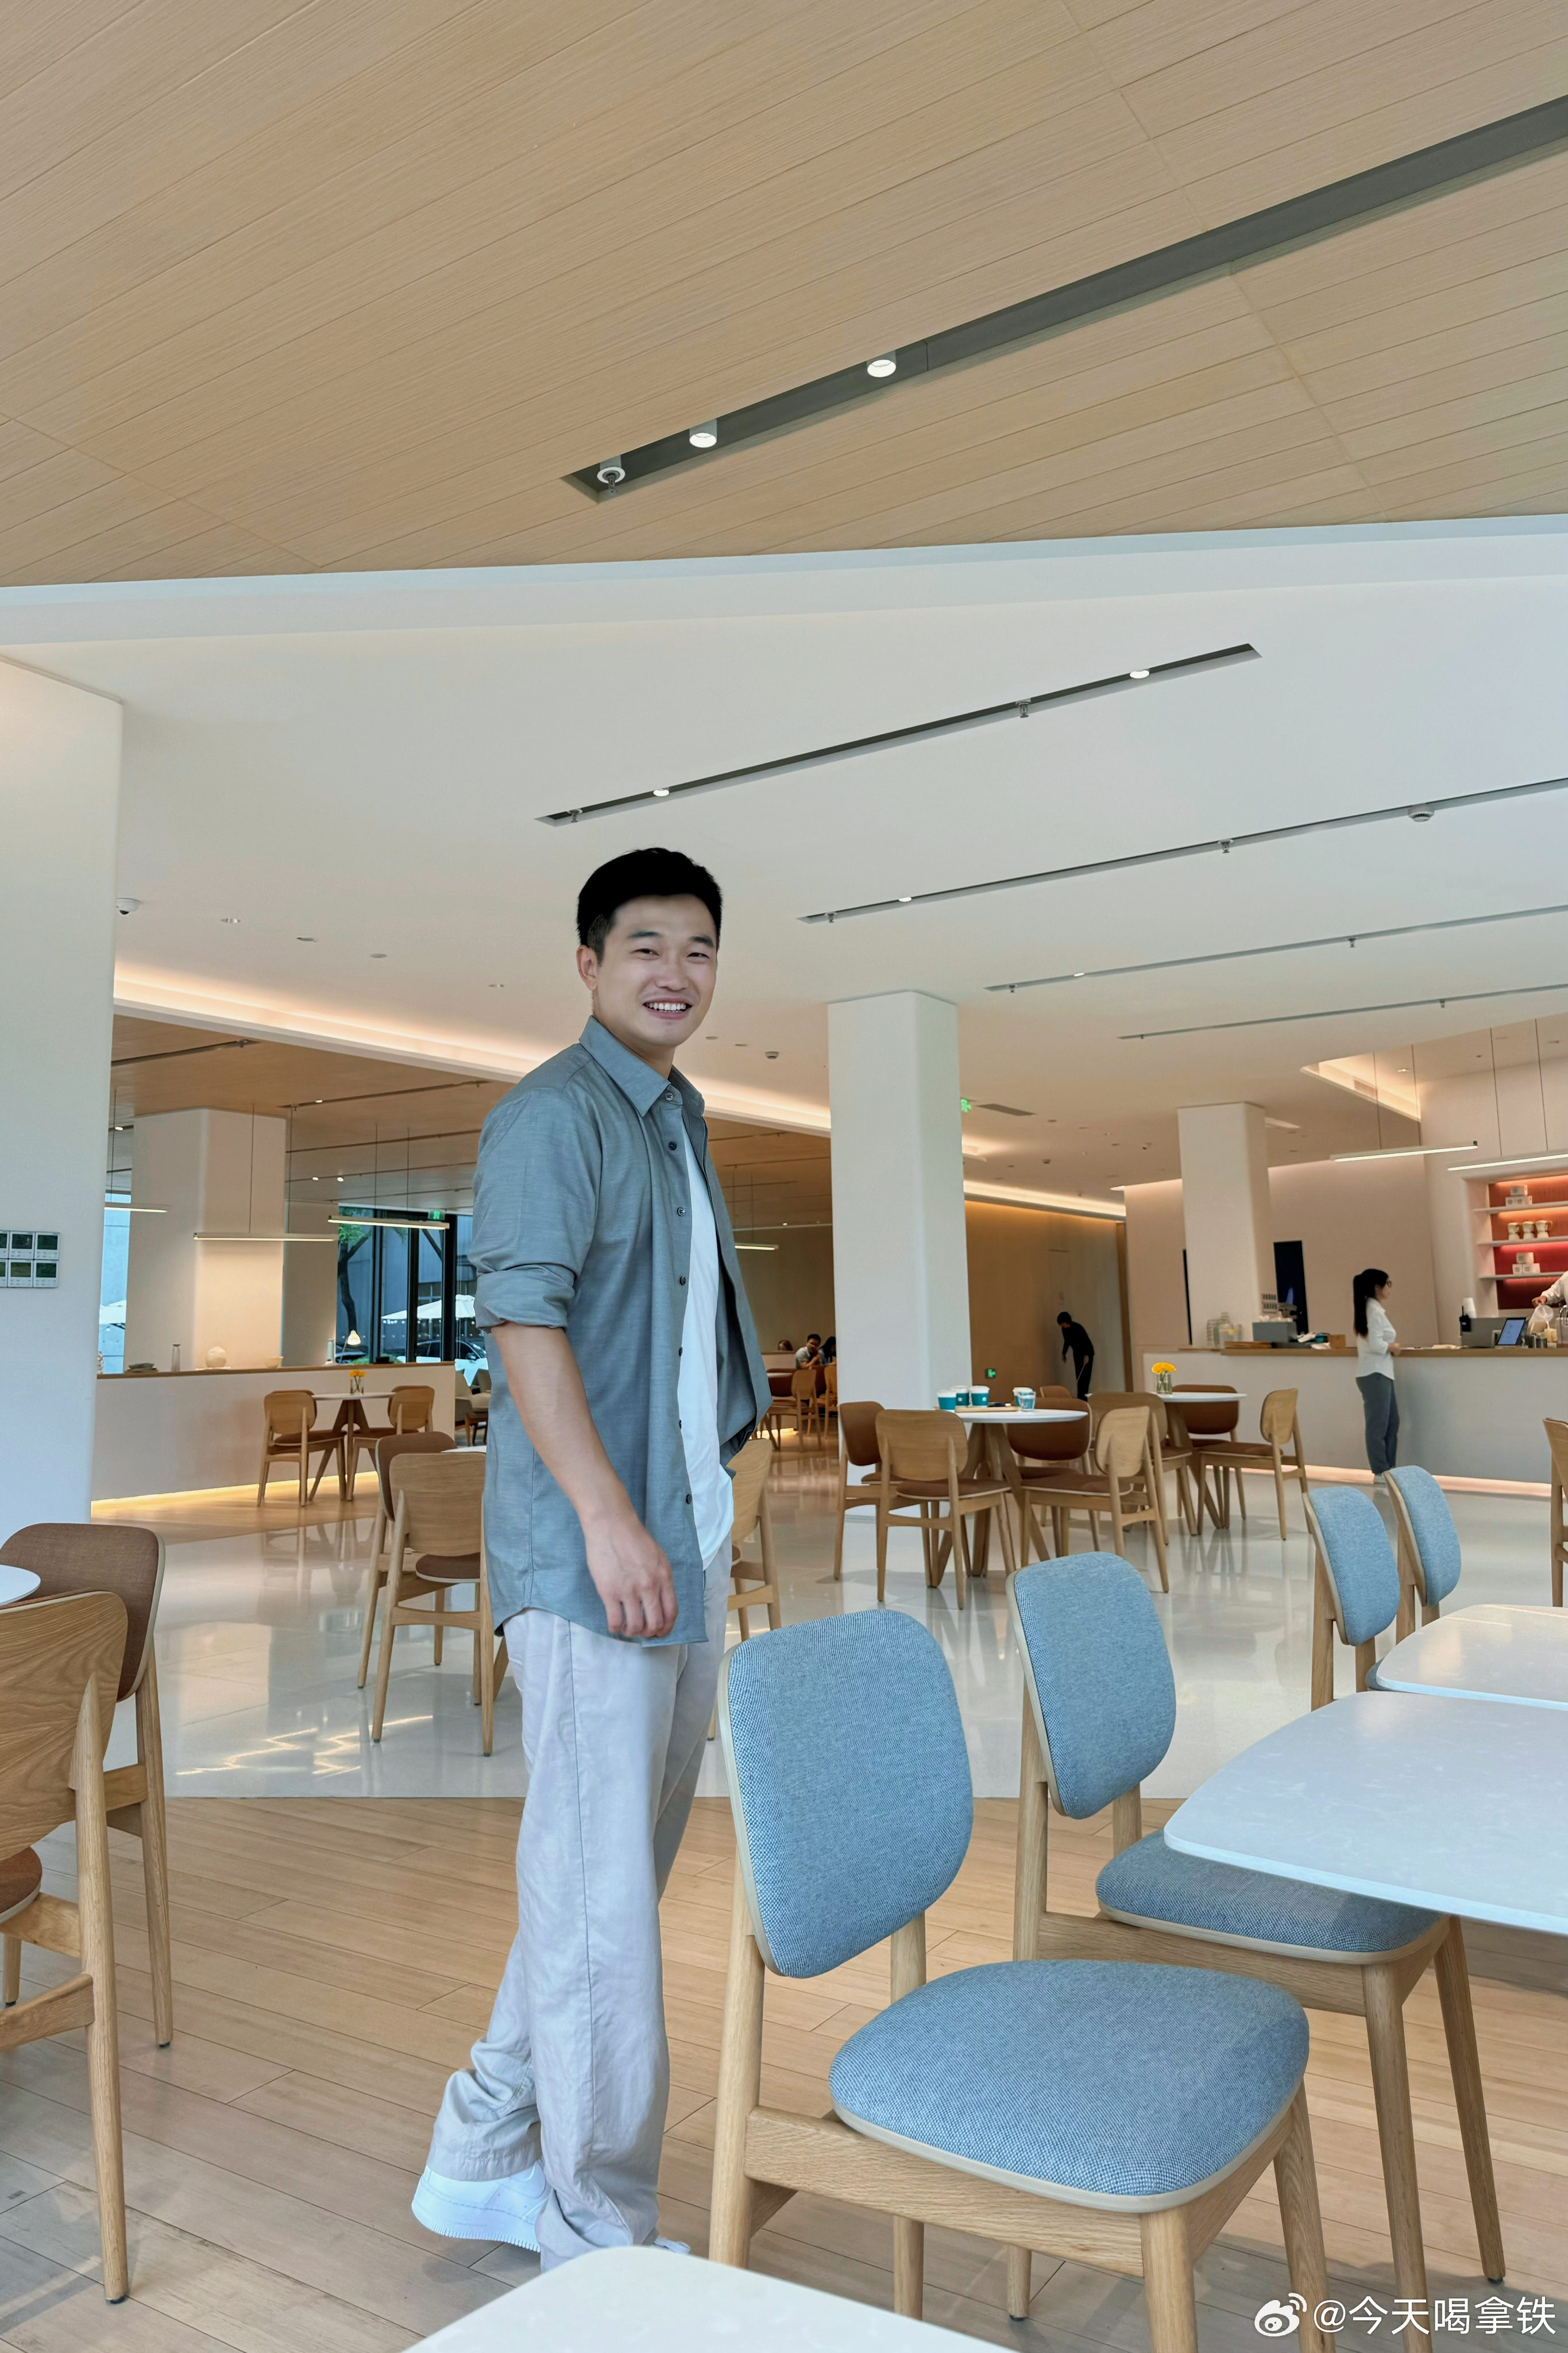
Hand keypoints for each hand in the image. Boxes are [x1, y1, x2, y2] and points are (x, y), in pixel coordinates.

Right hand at [583, 1512, 678, 1638]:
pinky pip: (615, 1621)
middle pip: (655, 1624)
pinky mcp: (609, 1592)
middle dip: (649, 1633)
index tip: (660, 1632)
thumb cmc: (634, 1538)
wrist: (611, 1525)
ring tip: (627, 1628)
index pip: (672, 1612)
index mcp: (664, 1577)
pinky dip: (615, 1628)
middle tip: (642, 1631)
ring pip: (635, 1626)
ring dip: (632, 1632)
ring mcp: (629, 1591)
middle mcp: (649, 1587)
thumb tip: (659, 1600)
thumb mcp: (658, 1557)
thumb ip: (661, 1579)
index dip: (667, 1627)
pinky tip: (614, 1625)